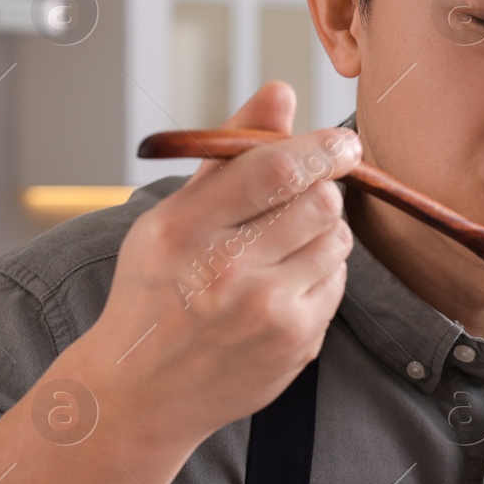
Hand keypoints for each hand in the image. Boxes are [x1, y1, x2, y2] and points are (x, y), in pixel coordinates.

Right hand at [75, 82, 361, 443]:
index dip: (322, 148)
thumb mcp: (173, 216)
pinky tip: (282, 285)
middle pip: (320, 201)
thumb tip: (281, 93)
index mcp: (185, 228)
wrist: (142, 391)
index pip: (277, 170)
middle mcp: (227, 271)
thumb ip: (231, 153)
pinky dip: (320, 274)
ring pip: (337, 240)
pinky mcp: (296, 343)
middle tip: (303, 195)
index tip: (341, 143)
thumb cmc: (156, 290)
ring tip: (282, 246)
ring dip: (322, 232)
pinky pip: (337, 283)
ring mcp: (266, 312)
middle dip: (321, 189)